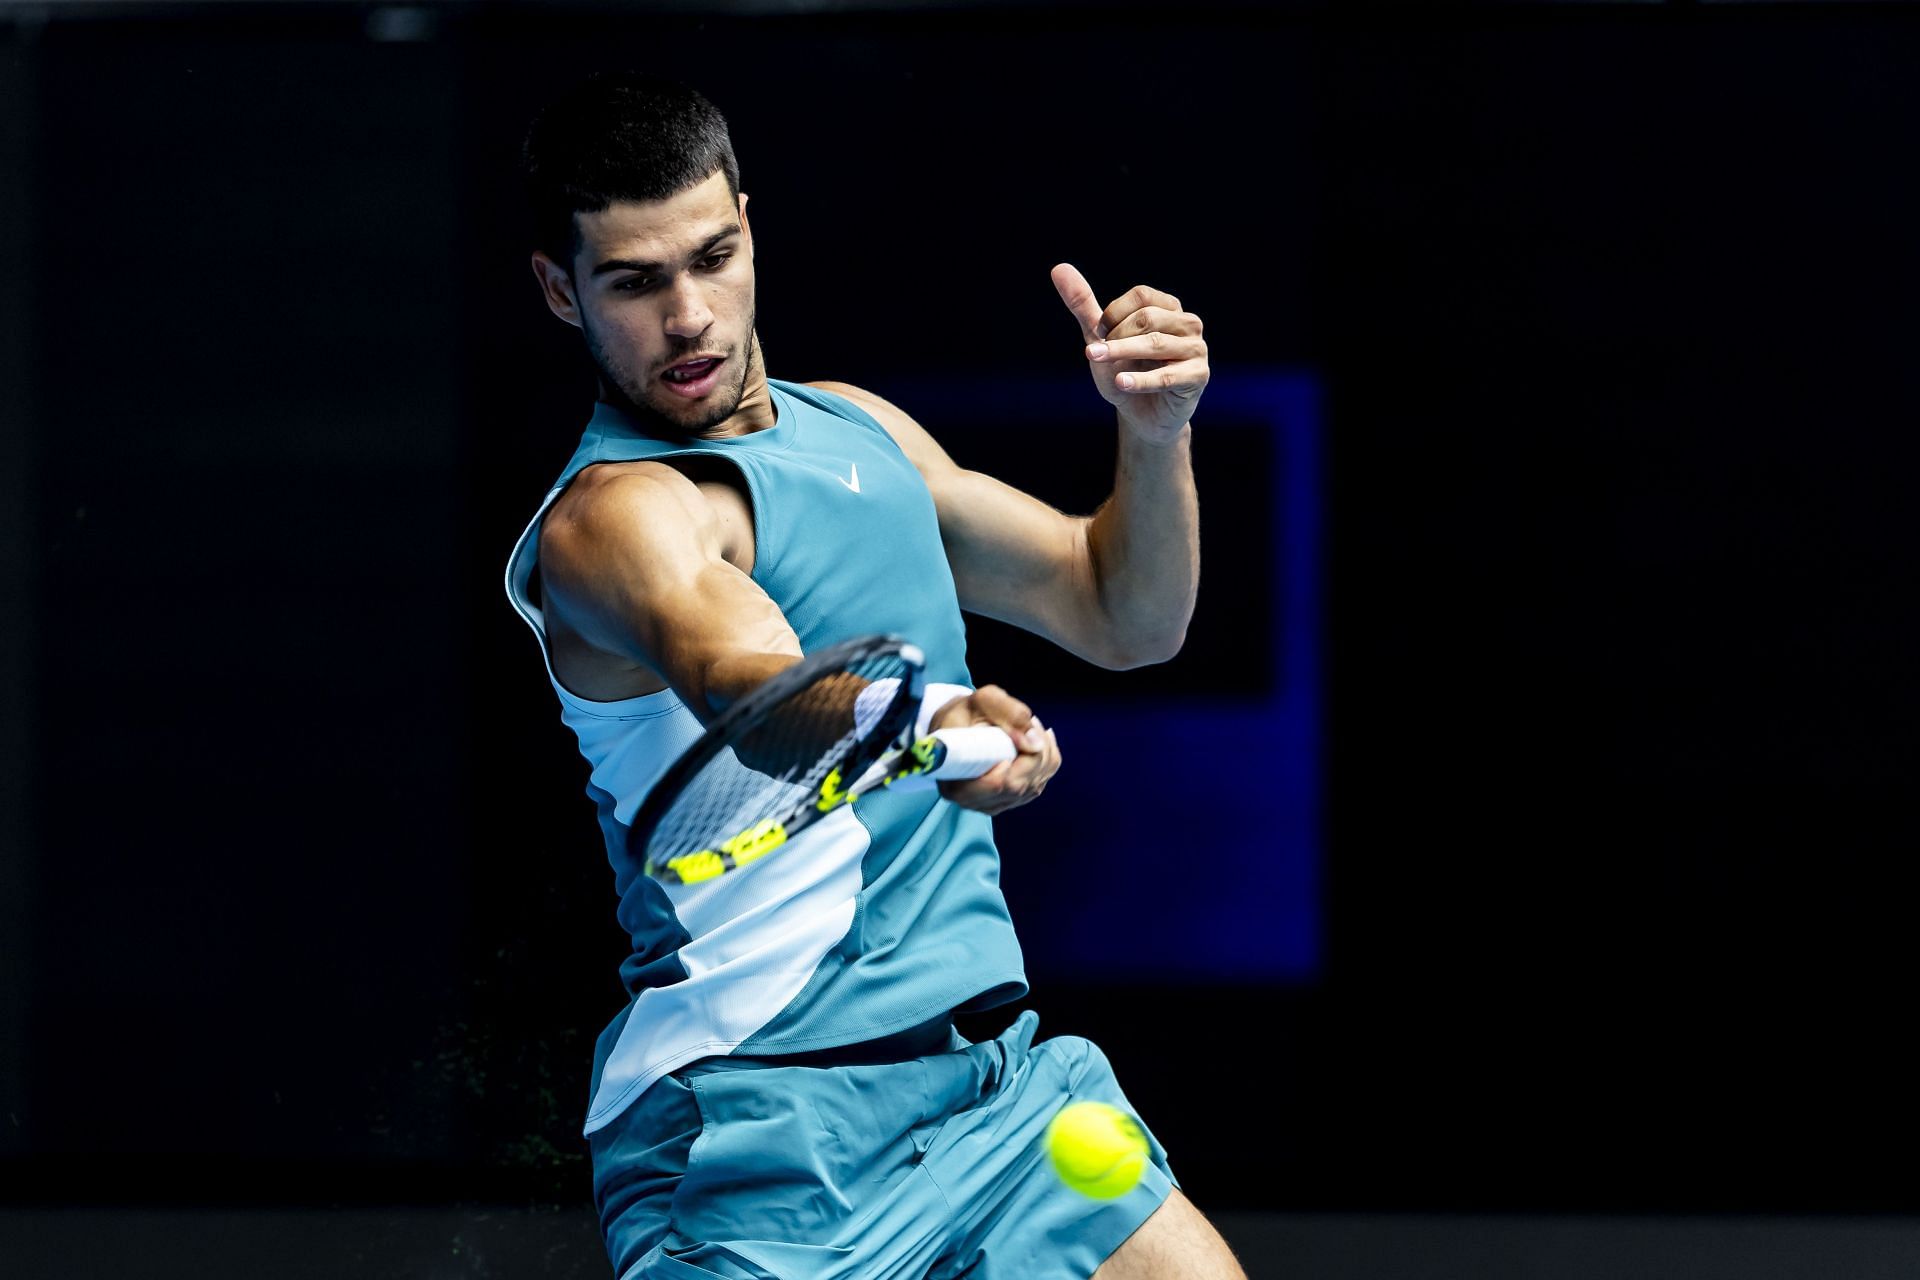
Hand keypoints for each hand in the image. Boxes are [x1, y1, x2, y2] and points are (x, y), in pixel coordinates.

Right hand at [926, 685, 1060, 815]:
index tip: (1017, 735)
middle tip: (1032, 724)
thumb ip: (1010, 715)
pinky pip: (1037, 786)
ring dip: (1043, 756)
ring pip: (1033, 787)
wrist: (954, 724)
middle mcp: (970, 800)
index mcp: (955, 783)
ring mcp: (989, 804)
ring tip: (1033, 729)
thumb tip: (1036, 743)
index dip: (1017, 763)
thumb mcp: (984, 701)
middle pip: (1020, 787)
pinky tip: (1039, 743)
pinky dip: (1045, 763)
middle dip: (1036, 754)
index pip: (999, 785)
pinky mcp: (1005, 800)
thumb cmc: (965, 712)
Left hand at [1052, 262, 1209, 444]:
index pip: (1141, 295)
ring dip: (1121, 353)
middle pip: (1148, 318)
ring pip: (1156, 344)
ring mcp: (1196, 349)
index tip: (1099, 333)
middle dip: (1116, 336)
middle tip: (1095, 354)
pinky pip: (1167, 376)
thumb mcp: (1101, 338)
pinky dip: (1141, 380)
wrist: (1141, 415)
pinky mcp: (1198, 376)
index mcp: (1168, 308)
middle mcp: (1188, 323)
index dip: (1114, 312)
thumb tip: (1058, 268)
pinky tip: (1120, 383)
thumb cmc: (1125, 370)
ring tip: (1095, 360)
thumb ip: (1084, 305)